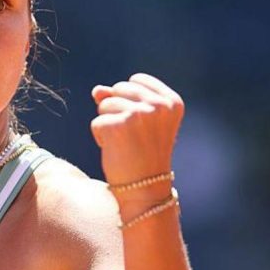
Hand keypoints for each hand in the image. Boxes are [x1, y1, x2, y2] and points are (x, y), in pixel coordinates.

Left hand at [90, 73, 184, 192]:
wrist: (145, 189)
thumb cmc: (142, 154)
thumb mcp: (139, 121)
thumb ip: (120, 98)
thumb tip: (97, 90)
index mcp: (172, 101)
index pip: (136, 80)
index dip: (129, 100)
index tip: (142, 125)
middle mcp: (159, 105)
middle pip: (118, 89)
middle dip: (116, 110)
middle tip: (132, 136)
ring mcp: (139, 114)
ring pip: (104, 103)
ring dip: (108, 123)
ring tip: (125, 143)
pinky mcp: (118, 126)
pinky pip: (96, 122)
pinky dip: (100, 136)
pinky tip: (116, 150)